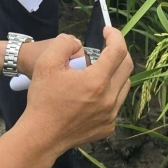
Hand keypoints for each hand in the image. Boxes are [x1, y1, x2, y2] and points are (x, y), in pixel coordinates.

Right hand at [15, 28, 132, 166]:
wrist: (41, 136)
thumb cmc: (43, 99)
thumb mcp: (46, 63)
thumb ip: (65, 43)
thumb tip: (78, 43)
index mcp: (97, 81)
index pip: (118, 51)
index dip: (115, 36)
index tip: (106, 31)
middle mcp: (109, 98)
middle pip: (127, 67)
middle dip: (118, 52)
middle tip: (105, 47)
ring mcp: (111, 115)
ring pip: (124, 86)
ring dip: (115, 73)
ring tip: (97, 70)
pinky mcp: (108, 127)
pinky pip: (116, 104)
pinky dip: (109, 93)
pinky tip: (92, 94)